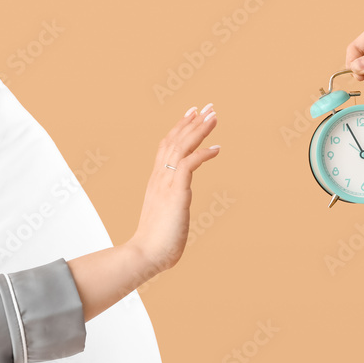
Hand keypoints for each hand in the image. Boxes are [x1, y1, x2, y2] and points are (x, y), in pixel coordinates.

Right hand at [125, 104, 220, 274]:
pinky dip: (203, 153)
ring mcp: (166, 183)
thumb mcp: (165, 215)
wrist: (146, 254)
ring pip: (181, 147)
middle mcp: (159, 177)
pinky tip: (217, 148)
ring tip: (214, 117)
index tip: (192, 114)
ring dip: (199, 130)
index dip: (180, 128)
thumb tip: (178, 205)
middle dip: (192, 122)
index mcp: (156, 180)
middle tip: (208, 107)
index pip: (167, 146)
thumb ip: (170, 204)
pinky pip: (189, 164)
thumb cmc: (157, 241)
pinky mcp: (175, 192)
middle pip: (175, 140)